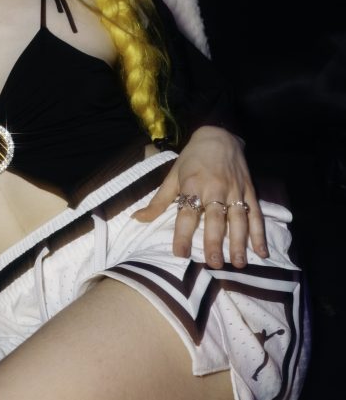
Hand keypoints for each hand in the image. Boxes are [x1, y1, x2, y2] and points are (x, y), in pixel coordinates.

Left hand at [133, 127, 267, 268]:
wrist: (219, 135)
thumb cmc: (192, 158)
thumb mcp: (173, 176)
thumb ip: (158, 201)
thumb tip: (137, 219)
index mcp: (193, 185)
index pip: (187, 213)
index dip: (182, 234)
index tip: (180, 254)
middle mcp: (215, 188)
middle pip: (215, 219)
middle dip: (215, 242)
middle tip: (213, 264)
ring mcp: (235, 190)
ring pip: (238, 219)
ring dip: (239, 242)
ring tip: (238, 264)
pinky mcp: (250, 191)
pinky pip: (256, 214)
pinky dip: (260, 233)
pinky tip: (261, 251)